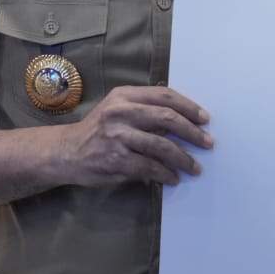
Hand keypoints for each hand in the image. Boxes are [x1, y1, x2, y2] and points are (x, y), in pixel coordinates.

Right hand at [60, 86, 213, 186]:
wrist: (66, 152)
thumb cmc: (98, 130)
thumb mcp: (117, 109)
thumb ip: (144, 108)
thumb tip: (184, 119)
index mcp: (124, 96)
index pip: (164, 96)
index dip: (189, 107)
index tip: (205, 119)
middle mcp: (120, 113)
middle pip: (167, 118)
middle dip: (192, 132)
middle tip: (208, 143)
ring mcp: (117, 137)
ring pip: (162, 146)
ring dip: (184, 159)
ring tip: (195, 167)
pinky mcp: (116, 160)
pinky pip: (150, 168)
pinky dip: (166, 174)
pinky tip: (174, 178)